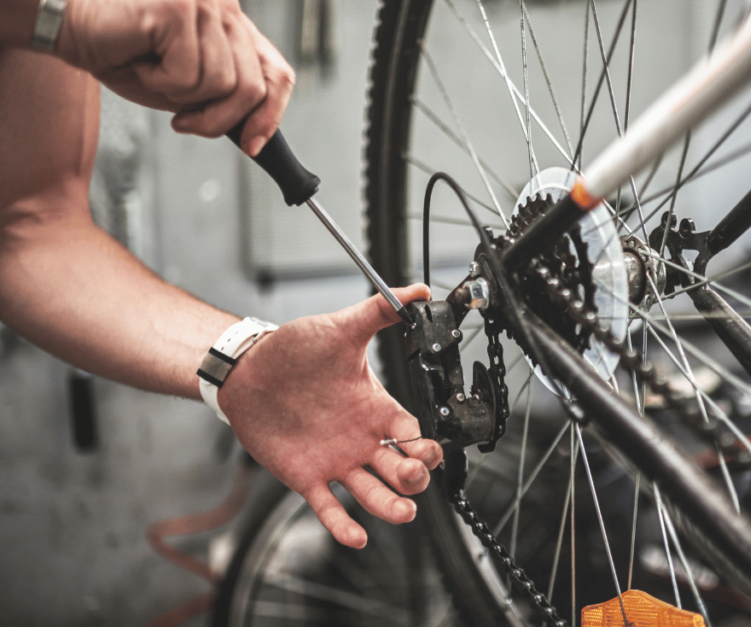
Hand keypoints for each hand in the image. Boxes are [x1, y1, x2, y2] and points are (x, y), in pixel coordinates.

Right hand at [55, 0, 292, 155]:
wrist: (69, 25)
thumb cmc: (125, 55)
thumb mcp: (186, 88)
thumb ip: (223, 100)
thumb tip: (254, 133)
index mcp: (234, 27)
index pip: (277, 74)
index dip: (271, 115)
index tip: (253, 145)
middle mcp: (226, 9)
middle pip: (252, 88)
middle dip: (218, 119)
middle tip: (184, 121)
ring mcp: (205, 4)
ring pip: (221, 84)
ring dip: (181, 97)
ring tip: (154, 74)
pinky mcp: (180, 7)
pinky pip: (187, 75)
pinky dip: (159, 83)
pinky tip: (141, 61)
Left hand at [217, 284, 442, 547]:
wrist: (248, 369)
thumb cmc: (296, 349)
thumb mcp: (342, 328)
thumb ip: (381, 311)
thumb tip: (418, 291)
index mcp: (376, 408)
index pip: (413, 436)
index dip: (425, 448)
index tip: (427, 450)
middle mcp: (362, 439)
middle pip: (401, 471)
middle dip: (414, 479)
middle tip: (412, 478)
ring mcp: (336, 460)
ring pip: (373, 494)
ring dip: (390, 507)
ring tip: (402, 512)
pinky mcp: (306, 477)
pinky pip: (329, 508)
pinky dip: (343, 525)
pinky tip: (356, 536)